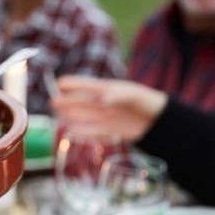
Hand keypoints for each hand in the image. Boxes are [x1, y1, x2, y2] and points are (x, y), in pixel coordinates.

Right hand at [50, 76, 167, 141]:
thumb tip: (102, 100)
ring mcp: (107, 116)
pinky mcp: (112, 130)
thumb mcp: (134, 96)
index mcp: (109, 90)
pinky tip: (72, 130)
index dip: (73, 84)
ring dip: (72, 115)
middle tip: (52, 101)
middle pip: (82, 102)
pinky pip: (94, 131)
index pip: (87, 86)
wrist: (162, 121)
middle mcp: (105, 103)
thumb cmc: (147, 102)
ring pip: (85, 116)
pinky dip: (82, 131)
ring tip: (57, 113)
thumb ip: (117, 96)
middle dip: (68, 101)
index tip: (59, 83)